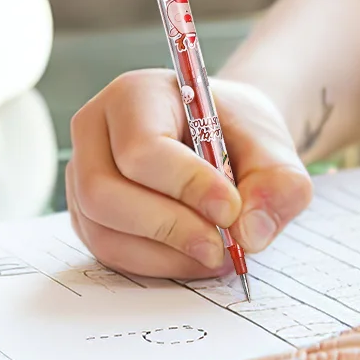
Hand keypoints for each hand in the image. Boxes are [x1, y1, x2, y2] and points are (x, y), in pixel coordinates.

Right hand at [67, 71, 312, 278]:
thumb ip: (276, 185)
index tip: (230, 209)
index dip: (185, 185)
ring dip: (164, 254)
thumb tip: (248, 234)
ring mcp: (83, 175)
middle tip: (222, 247)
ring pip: (103, 231)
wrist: (227, 141)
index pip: (142, 147)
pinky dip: (155, 264)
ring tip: (216, 253)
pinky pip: (108, 252)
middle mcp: (95, 131)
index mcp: (136, 94)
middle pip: (104, 192)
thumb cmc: (241, 135)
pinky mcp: (88, 214)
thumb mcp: (273, 148)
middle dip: (169, 228)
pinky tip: (194, 257)